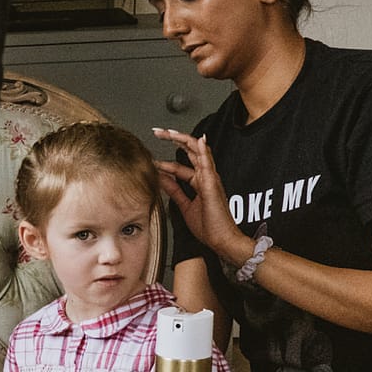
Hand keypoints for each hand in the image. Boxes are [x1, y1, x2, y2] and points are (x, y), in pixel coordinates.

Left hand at [153, 128, 245, 261]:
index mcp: (199, 182)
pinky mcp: (212, 184)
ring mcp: (210, 178)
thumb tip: (160, 178)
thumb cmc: (208, 226)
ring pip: (198, 151)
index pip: (180, 165)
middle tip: (158, 132)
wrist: (221, 239)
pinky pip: (208, 164)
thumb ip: (173, 191)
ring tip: (169, 132)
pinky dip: (203, 150)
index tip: (151, 157)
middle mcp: (205, 177)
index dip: (165, 160)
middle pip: (189, 152)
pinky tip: (198, 140)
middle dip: (173, 140)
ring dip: (183, 139)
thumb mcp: (184, 206)